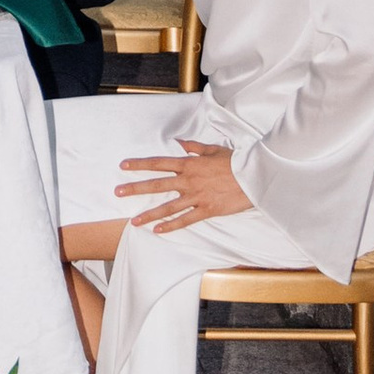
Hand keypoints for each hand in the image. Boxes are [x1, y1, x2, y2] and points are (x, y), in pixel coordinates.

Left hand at [116, 136, 248, 230]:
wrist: (254, 177)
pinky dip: (172, 226)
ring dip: (149, 214)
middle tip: (118, 192)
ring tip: (134, 221)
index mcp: (189, 164)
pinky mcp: (207, 210)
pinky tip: (159, 231)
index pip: (158, 163)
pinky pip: (186, 220)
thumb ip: (194, 147)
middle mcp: (189, 181)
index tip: (123, 165)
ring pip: (168, 207)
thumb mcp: (214, 150)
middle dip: (135, 188)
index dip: (140, 164)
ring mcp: (197, 197)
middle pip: (157, 184)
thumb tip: (179, 143)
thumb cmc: (235, 162)